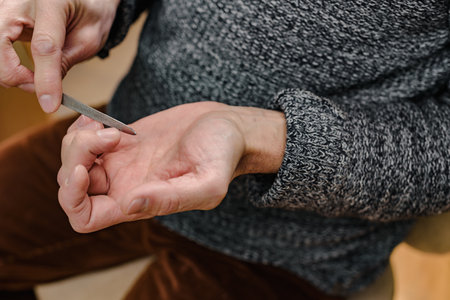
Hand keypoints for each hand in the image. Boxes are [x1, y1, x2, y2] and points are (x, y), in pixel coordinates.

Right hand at [0, 0, 119, 111]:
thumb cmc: (90, 11)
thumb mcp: (89, 38)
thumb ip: (66, 61)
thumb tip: (47, 89)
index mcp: (52, 2)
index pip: (44, 46)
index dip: (46, 79)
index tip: (51, 103)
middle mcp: (20, 0)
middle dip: (14, 75)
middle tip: (38, 86)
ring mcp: (6, 5)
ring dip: (8, 69)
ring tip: (33, 77)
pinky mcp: (2, 15)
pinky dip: (5, 62)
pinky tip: (24, 67)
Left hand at [57, 102, 285, 232]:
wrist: (227, 127)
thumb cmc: (223, 155)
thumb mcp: (207, 182)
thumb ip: (172, 199)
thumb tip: (128, 205)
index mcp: (140, 202)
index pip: (85, 217)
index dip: (73, 198)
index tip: (86, 169)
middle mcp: (125, 185)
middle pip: (72, 186)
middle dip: (75, 158)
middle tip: (109, 135)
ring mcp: (122, 161)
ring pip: (74, 160)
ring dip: (78, 140)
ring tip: (106, 126)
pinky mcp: (124, 140)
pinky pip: (85, 139)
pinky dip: (82, 127)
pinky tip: (97, 119)